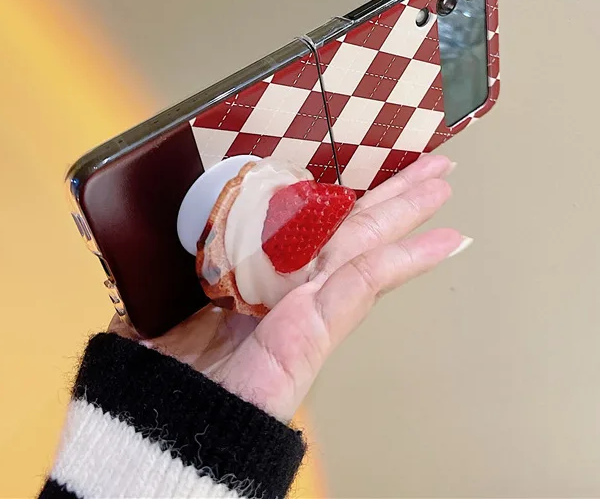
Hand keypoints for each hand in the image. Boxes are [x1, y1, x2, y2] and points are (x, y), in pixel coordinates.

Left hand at [110, 154, 470, 421]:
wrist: (155, 434)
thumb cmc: (156, 377)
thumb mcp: (159, 297)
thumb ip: (171, 262)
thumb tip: (158, 222)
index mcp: (255, 274)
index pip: (309, 223)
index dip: (341, 192)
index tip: (363, 164)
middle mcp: (287, 286)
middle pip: (350, 227)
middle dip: (393, 193)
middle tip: (428, 166)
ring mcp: (306, 306)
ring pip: (366, 244)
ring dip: (407, 210)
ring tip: (442, 184)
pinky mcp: (313, 330)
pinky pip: (363, 285)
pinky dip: (407, 261)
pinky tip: (444, 243)